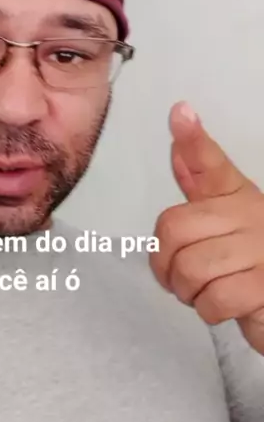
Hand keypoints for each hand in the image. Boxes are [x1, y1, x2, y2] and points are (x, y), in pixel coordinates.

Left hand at [149, 102, 263, 355]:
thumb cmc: (251, 262)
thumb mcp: (223, 219)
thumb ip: (200, 182)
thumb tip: (177, 137)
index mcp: (238, 196)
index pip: (212, 163)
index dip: (194, 140)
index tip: (179, 111)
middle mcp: (252, 214)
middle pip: (174, 231)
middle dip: (166, 266)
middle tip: (183, 278)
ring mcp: (263, 250)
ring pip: (190, 268)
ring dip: (188, 292)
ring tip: (206, 292)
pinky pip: (215, 299)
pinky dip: (209, 310)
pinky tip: (224, 307)